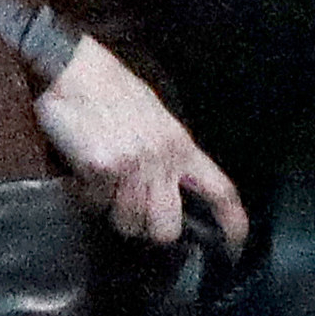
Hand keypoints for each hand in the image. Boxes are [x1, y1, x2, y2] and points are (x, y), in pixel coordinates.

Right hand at [34, 38, 247, 246]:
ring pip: (128, 222)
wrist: (77, 72)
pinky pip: (95, 204)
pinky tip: (87, 173)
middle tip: (138, 214)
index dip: (232, 220)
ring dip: (114, 213)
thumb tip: (174, 189)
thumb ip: (168, 156)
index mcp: (182, 146)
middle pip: (167, 226)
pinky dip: (88, 196)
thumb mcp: (157, 121)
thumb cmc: (115, 94)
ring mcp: (131, 165)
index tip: (237, 242)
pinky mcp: (99, 168)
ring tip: (107, 186)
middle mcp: (161, 159)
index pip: (220, 189)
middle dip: (152, 230)